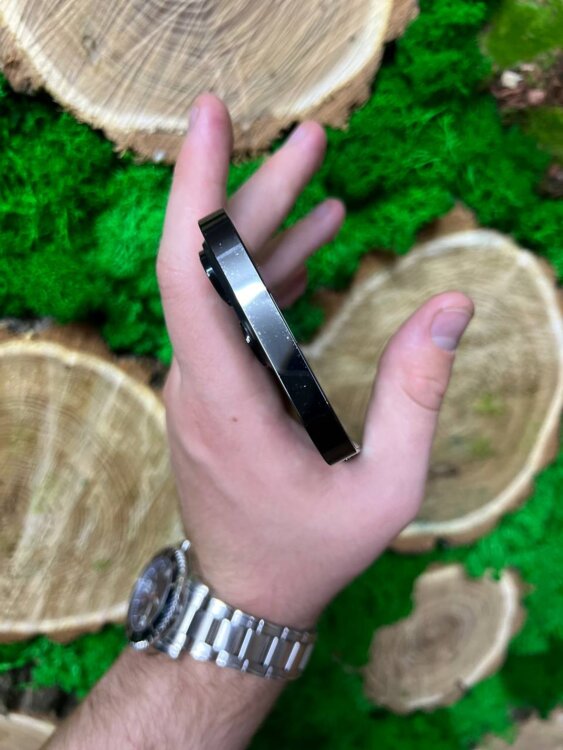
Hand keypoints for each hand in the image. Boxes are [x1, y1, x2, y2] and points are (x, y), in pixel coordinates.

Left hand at [157, 93, 473, 628]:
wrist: (247, 595)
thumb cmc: (310, 551)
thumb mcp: (385, 486)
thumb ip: (416, 393)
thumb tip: (450, 303)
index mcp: (227, 399)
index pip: (189, 273)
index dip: (198, 191)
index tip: (213, 123)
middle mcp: (197, 382)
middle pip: (213, 266)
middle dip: (260, 195)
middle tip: (314, 141)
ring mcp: (198, 386)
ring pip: (222, 291)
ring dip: (268, 234)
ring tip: (324, 187)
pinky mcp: (210, 392)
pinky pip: (231, 321)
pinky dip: (268, 281)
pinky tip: (309, 251)